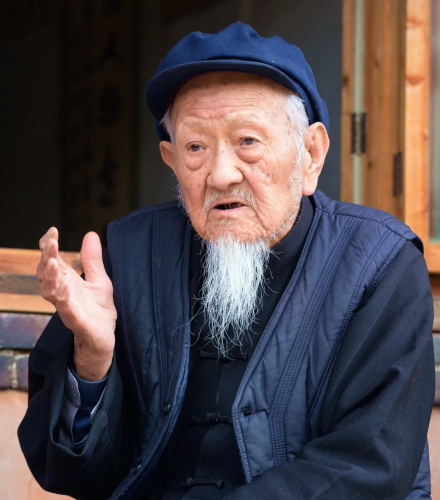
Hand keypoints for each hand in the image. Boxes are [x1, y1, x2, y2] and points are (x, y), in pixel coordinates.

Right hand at [37, 228, 116, 380]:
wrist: (104, 337)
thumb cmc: (98, 309)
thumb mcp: (99, 279)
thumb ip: (92, 260)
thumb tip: (90, 234)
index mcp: (66, 280)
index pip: (52, 261)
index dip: (49, 246)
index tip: (52, 231)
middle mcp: (62, 292)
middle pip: (46, 273)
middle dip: (47, 257)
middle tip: (51, 243)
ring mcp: (67, 307)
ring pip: (50, 291)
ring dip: (50, 277)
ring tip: (53, 263)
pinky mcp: (76, 321)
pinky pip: (66, 309)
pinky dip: (64, 298)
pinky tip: (65, 287)